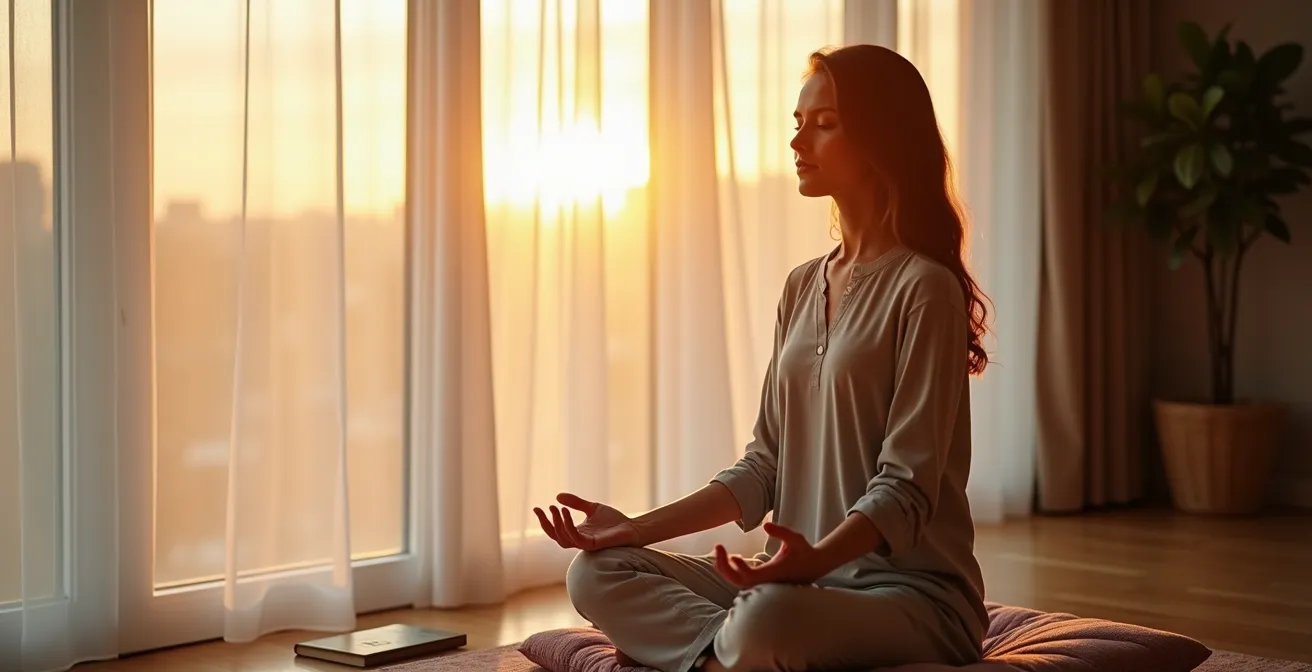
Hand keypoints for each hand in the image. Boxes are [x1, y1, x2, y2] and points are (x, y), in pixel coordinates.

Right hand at [534, 493, 640, 550]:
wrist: (632, 527)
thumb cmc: (614, 520)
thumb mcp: (592, 508)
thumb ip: (576, 502)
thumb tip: (558, 496)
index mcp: (576, 533)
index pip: (555, 530)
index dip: (545, 521)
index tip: (537, 508)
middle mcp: (578, 539)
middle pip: (556, 536)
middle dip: (548, 524)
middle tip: (547, 508)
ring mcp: (585, 543)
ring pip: (564, 539)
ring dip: (558, 524)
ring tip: (558, 509)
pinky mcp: (593, 544)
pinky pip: (576, 539)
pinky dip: (569, 527)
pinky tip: (567, 513)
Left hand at [713, 522, 833, 588]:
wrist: (814, 565)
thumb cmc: (804, 551)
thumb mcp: (795, 538)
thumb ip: (782, 532)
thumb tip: (765, 525)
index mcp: (773, 573)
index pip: (750, 577)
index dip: (739, 569)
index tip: (734, 555)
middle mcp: (766, 581)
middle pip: (738, 582)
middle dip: (723, 567)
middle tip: (718, 547)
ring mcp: (763, 583)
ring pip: (737, 582)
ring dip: (725, 568)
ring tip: (719, 550)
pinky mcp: (762, 582)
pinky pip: (741, 580)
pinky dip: (731, 570)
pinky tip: (728, 557)